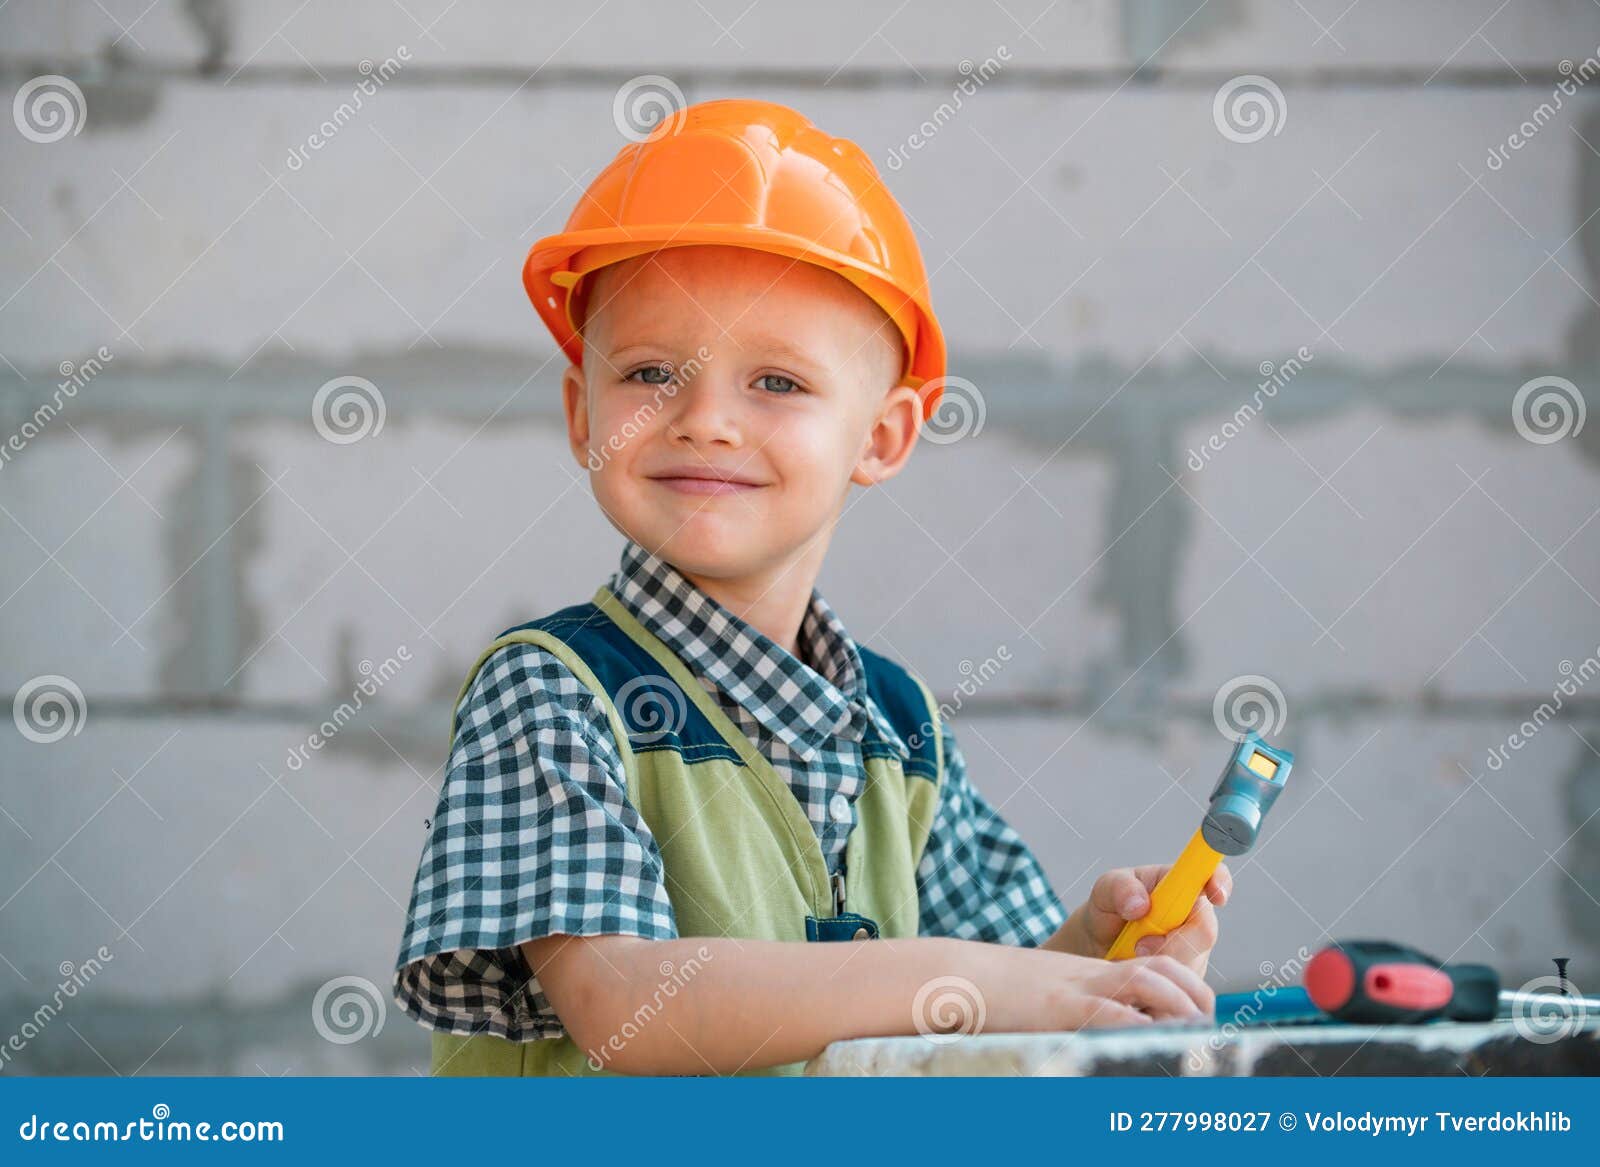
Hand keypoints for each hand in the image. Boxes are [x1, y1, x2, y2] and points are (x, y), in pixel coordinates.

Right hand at [975, 944, 1214, 1030]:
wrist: (961, 975)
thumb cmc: (998, 992)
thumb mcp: (1049, 993)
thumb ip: (1081, 1007)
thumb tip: (1109, 1036)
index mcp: (1093, 971)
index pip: (1155, 965)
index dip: (1187, 984)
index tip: (1201, 1012)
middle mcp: (1094, 974)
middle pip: (1162, 970)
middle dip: (1195, 996)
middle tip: (1209, 1026)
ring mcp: (1080, 987)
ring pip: (1148, 984)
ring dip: (1179, 1007)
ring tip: (1196, 1032)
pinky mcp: (1061, 1006)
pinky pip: (1109, 1012)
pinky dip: (1137, 1024)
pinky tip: (1154, 1039)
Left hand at [1057, 863, 1230, 974]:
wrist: (1098, 946)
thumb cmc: (1109, 910)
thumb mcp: (1106, 890)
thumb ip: (1120, 888)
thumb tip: (1141, 904)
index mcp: (1180, 886)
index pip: (1213, 877)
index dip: (1220, 883)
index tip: (1215, 895)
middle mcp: (1195, 918)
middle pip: (1205, 932)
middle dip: (1174, 943)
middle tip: (1141, 946)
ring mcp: (1196, 950)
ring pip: (1193, 964)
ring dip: (1160, 965)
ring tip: (1133, 956)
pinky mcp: (1189, 979)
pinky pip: (1183, 988)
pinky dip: (1158, 985)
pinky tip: (1140, 976)